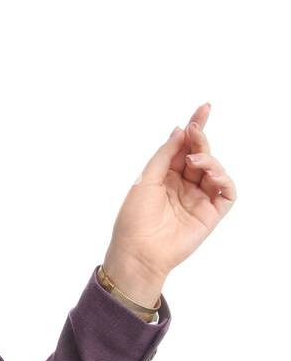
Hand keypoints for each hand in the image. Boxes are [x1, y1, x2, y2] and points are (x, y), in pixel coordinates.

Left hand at [102, 102, 236, 302]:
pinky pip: (227, 191)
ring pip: (215, 170)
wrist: (138, 252)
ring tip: (194, 159)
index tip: (202, 108)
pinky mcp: (211, 213)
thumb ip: (164, 155)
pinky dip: (224, 179)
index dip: (195, 128)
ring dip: (209, 158)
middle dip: (201, 138)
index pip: (184, 147)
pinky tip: (211, 174)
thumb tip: (180, 130)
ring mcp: (199, 199)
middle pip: (200, 154)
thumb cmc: (134, 219)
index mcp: (165, 176)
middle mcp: (184, 185)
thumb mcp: (145, 180)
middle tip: (197, 127)